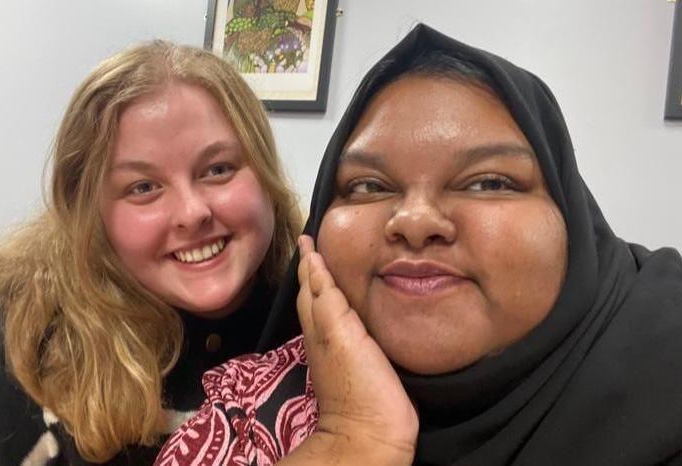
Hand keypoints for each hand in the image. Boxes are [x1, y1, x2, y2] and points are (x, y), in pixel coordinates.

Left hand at [279, 235, 417, 464]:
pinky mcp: (365, 359)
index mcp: (320, 323)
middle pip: (317, 292)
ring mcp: (345, 347)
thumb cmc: (356, 383)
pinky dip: (351, 304)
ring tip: (338, 262)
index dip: (310, 259)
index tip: (309, 234)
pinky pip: (352, 320)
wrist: (373, 432)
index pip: (312, 283)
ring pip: (333, 305)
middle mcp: (328, 332)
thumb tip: (314, 265)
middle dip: (316, 266)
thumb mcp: (339, 336)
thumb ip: (328, 301)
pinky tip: (362, 301)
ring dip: (331, 283)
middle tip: (320, 241)